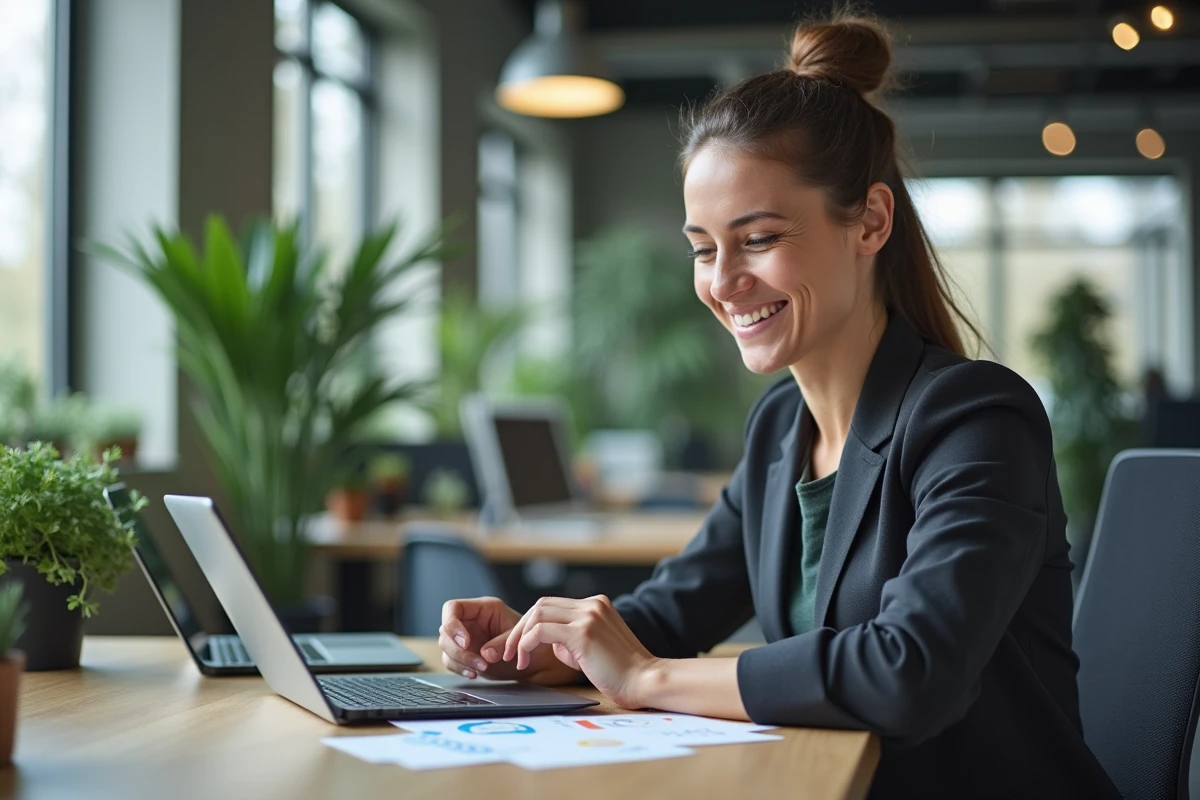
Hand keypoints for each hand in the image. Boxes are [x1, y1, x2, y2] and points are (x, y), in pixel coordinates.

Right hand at [438, 596, 581, 684]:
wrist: (536, 660)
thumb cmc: (531, 641)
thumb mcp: (520, 638)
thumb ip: (502, 643)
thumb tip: (484, 654)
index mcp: (483, 608)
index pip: (452, 608)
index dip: (453, 624)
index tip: (466, 641)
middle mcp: (471, 622)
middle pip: (445, 630)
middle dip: (457, 648)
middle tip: (477, 661)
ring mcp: (466, 638)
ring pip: (446, 647)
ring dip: (460, 660)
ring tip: (480, 669)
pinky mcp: (466, 655)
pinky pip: (451, 661)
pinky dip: (460, 669)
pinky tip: (475, 673)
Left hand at [503, 595, 657, 708]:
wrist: (644, 681)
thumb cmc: (620, 672)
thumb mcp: (591, 647)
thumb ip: (570, 638)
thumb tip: (547, 639)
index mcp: (596, 605)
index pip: (551, 605)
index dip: (529, 624)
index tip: (517, 646)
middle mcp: (591, 604)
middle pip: (541, 605)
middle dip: (518, 628)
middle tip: (507, 652)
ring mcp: (588, 616)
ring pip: (538, 614)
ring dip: (519, 637)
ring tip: (516, 659)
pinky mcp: (582, 633)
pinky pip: (541, 631)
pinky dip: (526, 644)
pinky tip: (525, 661)